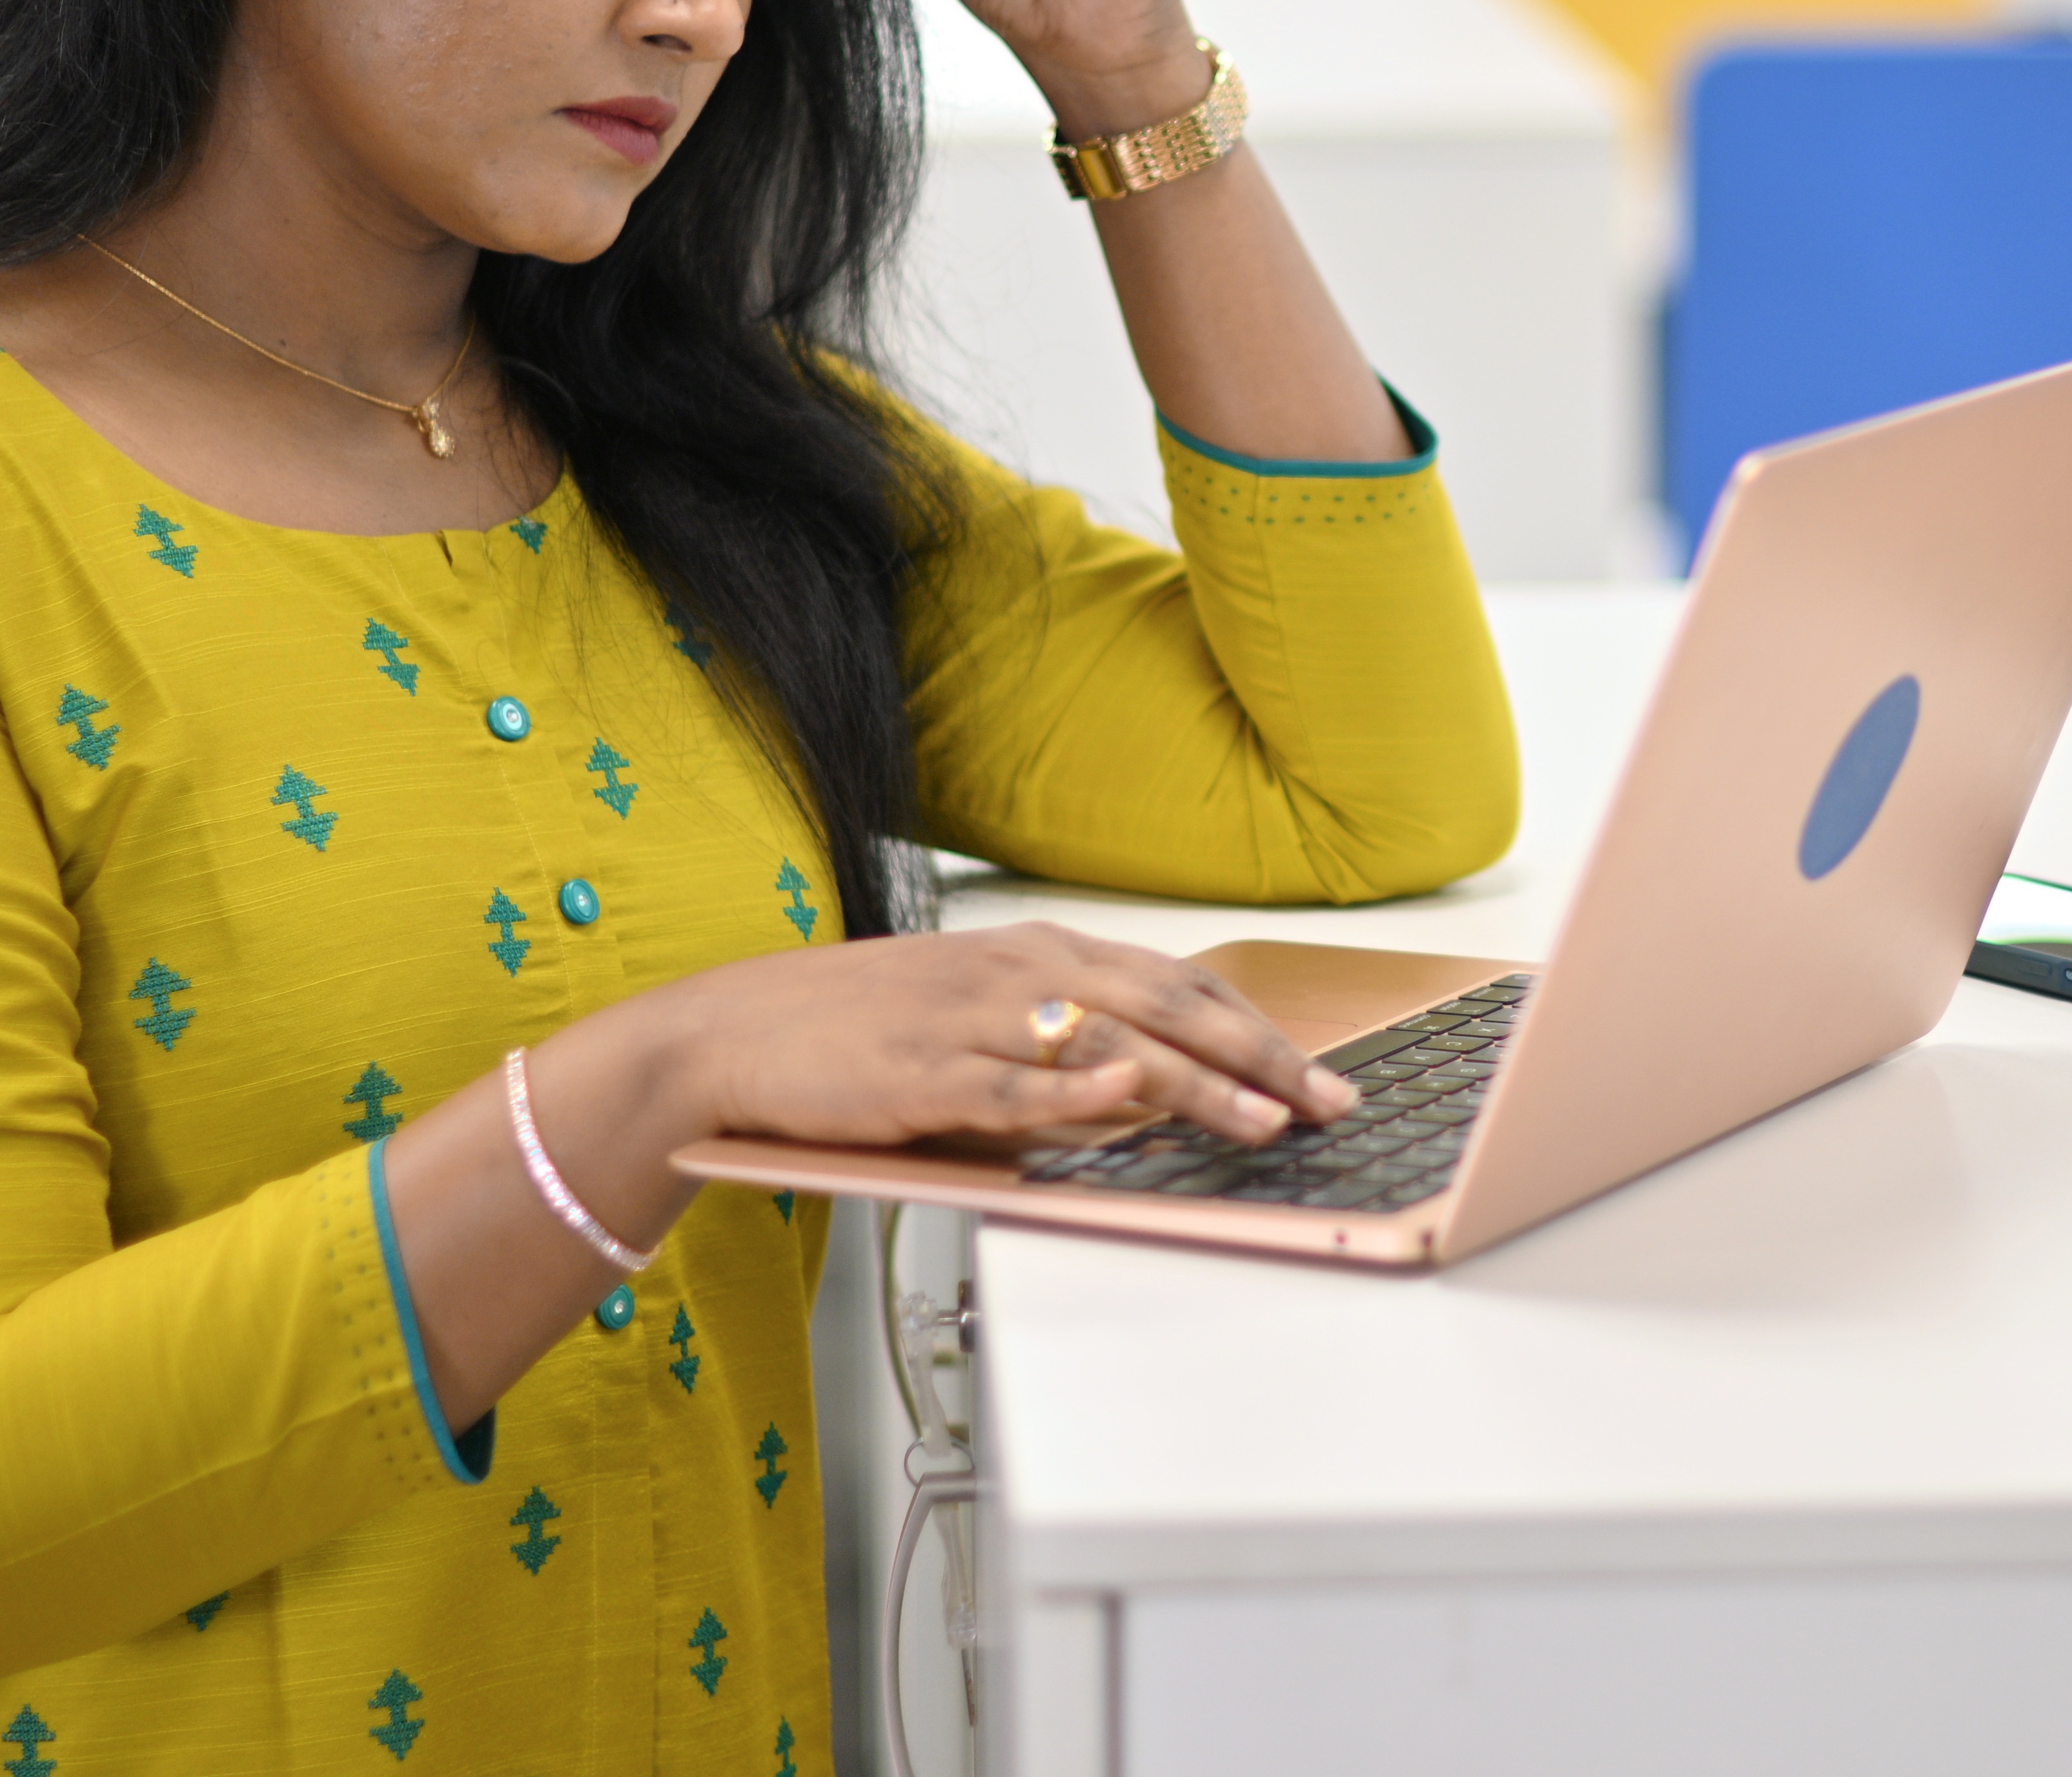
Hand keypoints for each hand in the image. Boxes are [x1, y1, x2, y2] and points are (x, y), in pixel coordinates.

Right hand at [625, 921, 1352, 1157]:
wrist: (742, 1030)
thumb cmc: (867, 1031)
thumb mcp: (984, 1023)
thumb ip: (1068, 1052)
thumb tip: (1155, 1095)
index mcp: (1043, 953)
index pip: (1180, 987)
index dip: (1260, 1031)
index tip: (1324, 1075)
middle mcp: (1022, 971)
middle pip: (1168, 1008)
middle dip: (1262, 1059)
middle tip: (1329, 1103)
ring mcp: (974, 1019)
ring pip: (1108, 1044)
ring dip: (1197, 1083)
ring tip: (1264, 1118)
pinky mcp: (926, 1071)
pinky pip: (1014, 1083)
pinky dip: (1075, 1088)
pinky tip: (1126, 1091)